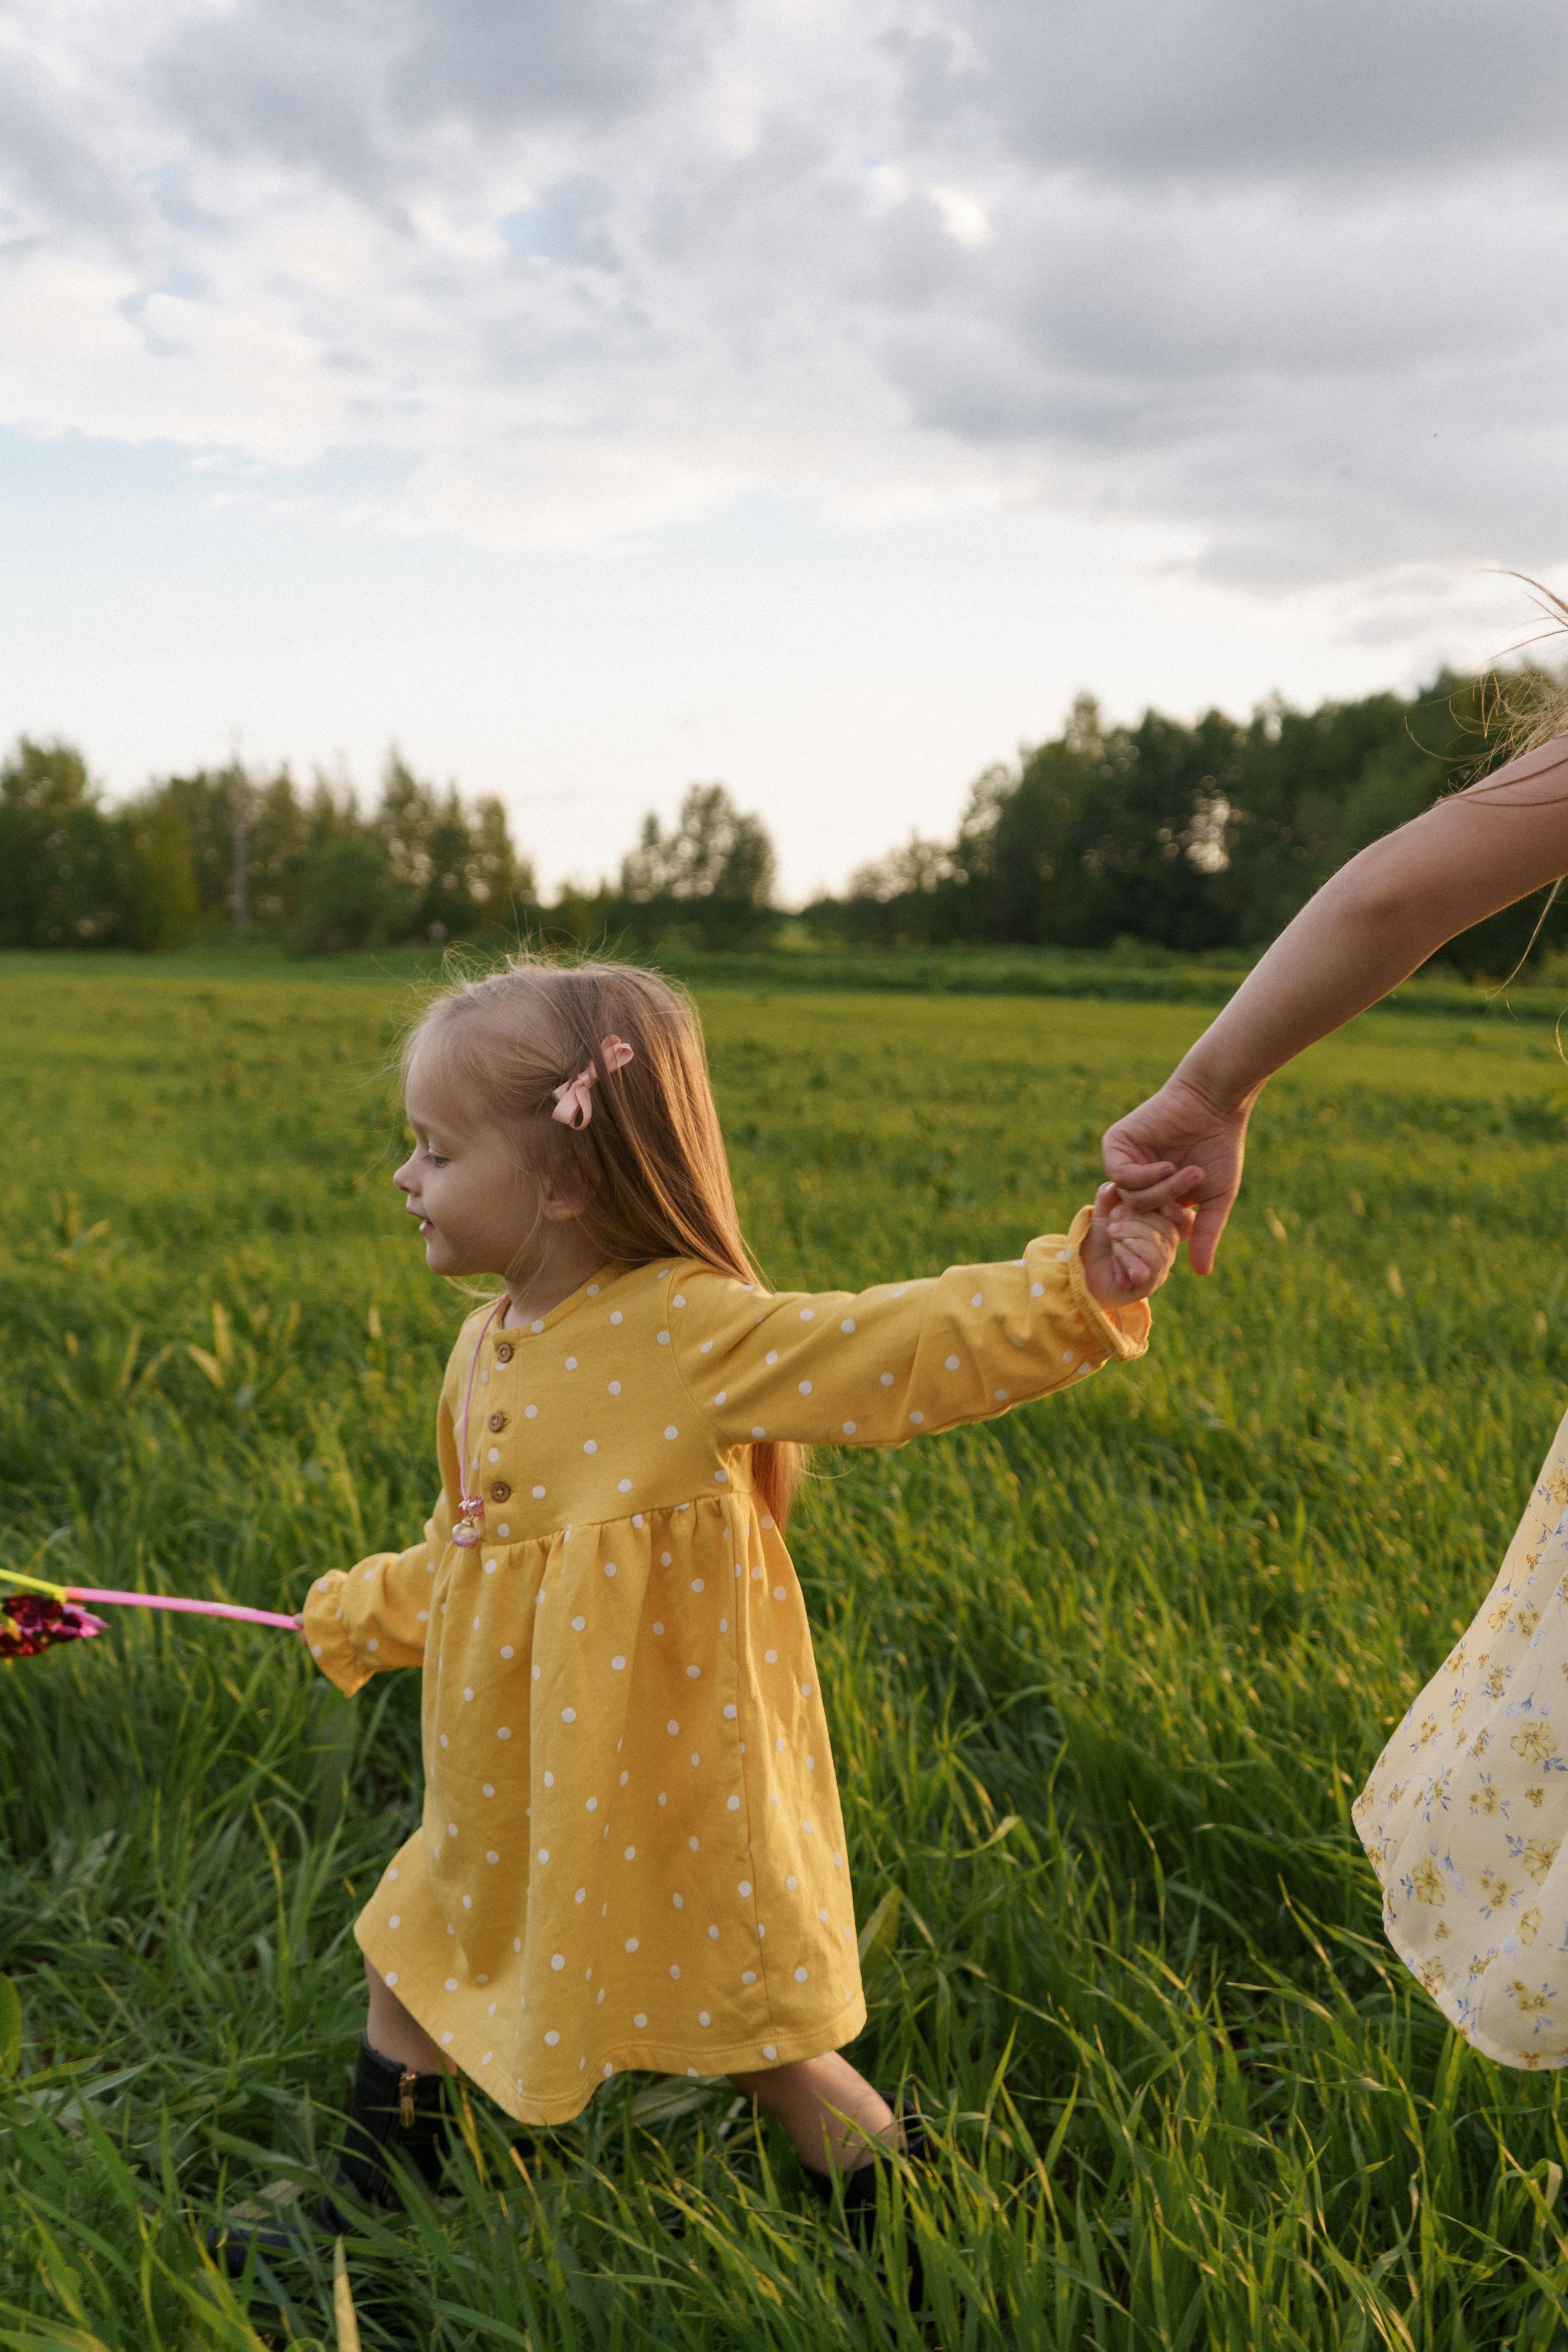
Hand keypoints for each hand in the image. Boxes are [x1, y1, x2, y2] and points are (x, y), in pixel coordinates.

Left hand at [1079, 1176, 1195, 1306]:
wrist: (1082, 1274)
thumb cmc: (1097, 1244)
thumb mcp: (1101, 1215)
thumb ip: (1108, 1197)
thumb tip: (1115, 1185)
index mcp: (1163, 1229)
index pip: (1181, 1216)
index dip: (1161, 1204)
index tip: (1132, 1200)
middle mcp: (1167, 1249)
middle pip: (1169, 1228)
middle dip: (1138, 1217)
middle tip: (1114, 1217)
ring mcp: (1161, 1267)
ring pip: (1160, 1244)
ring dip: (1131, 1234)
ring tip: (1112, 1233)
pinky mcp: (1150, 1283)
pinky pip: (1152, 1262)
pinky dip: (1130, 1251)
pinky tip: (1116, 1250)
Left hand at [1101, 1074, 1251, 1275]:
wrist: (1214, 1105)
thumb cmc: (1219, 1149)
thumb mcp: (1215, 1199)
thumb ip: (1205, 1234)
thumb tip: (1203, 1273)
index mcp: (1156, 1198)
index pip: (1146, 1231)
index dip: (1163, 1236)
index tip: (1184, 1229)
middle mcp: (1136, 1183)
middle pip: (1137, 1219)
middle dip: (1166, 1214)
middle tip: (1188, 1202)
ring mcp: (1124, 1163)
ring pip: (1130, 1199)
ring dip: (1162, 1191)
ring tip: (1188, 1172)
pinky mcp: (1116, 1145)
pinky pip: (1120, 1177)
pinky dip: (1146, 1177)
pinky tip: (1167, 1165)